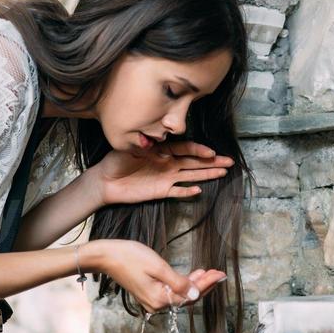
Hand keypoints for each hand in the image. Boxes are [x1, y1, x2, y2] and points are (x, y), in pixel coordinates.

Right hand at [90, 239, 226, 314]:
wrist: (106, 256)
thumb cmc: (130, 257)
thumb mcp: (158, 266)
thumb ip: (178, 282)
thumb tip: (196, 294)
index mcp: (160, 299)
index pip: (191, 295)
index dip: (208, 284)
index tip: (221, 274)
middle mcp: (156, 305)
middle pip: (187, 298)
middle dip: (205, 285)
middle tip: (219, 273)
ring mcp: (151, 301)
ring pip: (180, 295)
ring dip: (195, 284)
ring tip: (209, 273)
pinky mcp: (148, 294)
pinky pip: (171, 293)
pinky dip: (183, 284)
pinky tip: (191, 276)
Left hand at [93, 140, 234, 206]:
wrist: (104, 181)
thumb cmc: (115, 160)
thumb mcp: (129, 147)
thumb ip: (145, 144)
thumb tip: (157, 140)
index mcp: (162, 150)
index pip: (186, 149)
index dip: (198, 151)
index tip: (210, 153)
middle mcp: (167, 163)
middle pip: (194, 162)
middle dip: (212, 162)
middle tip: (229, 162)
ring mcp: (165, 177)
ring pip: (190, 175)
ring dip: (206, 174)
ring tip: (223, 172)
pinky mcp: (160, 191)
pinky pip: (177, 191)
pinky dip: (187, 191)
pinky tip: (199, 190)